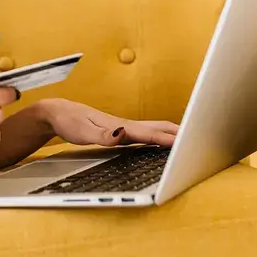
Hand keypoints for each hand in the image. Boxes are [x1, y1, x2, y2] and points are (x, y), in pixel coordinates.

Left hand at [38, 99, 177, 147]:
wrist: (58, 112)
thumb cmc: (69, 121)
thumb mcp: (83, 132)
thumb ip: (103, 136)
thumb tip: (122, 134)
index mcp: (120, 126)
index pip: (150, 134)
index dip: (168, 140)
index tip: (186, 144)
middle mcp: (125, 125)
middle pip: (158, 127)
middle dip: (178, 134)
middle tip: (198, 141)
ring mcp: (123, 127)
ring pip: (153, 128)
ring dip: (172, 134)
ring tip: (189, 142)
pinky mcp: (119, 130)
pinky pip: (145, 133)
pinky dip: (159, 137)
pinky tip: (162, 143)